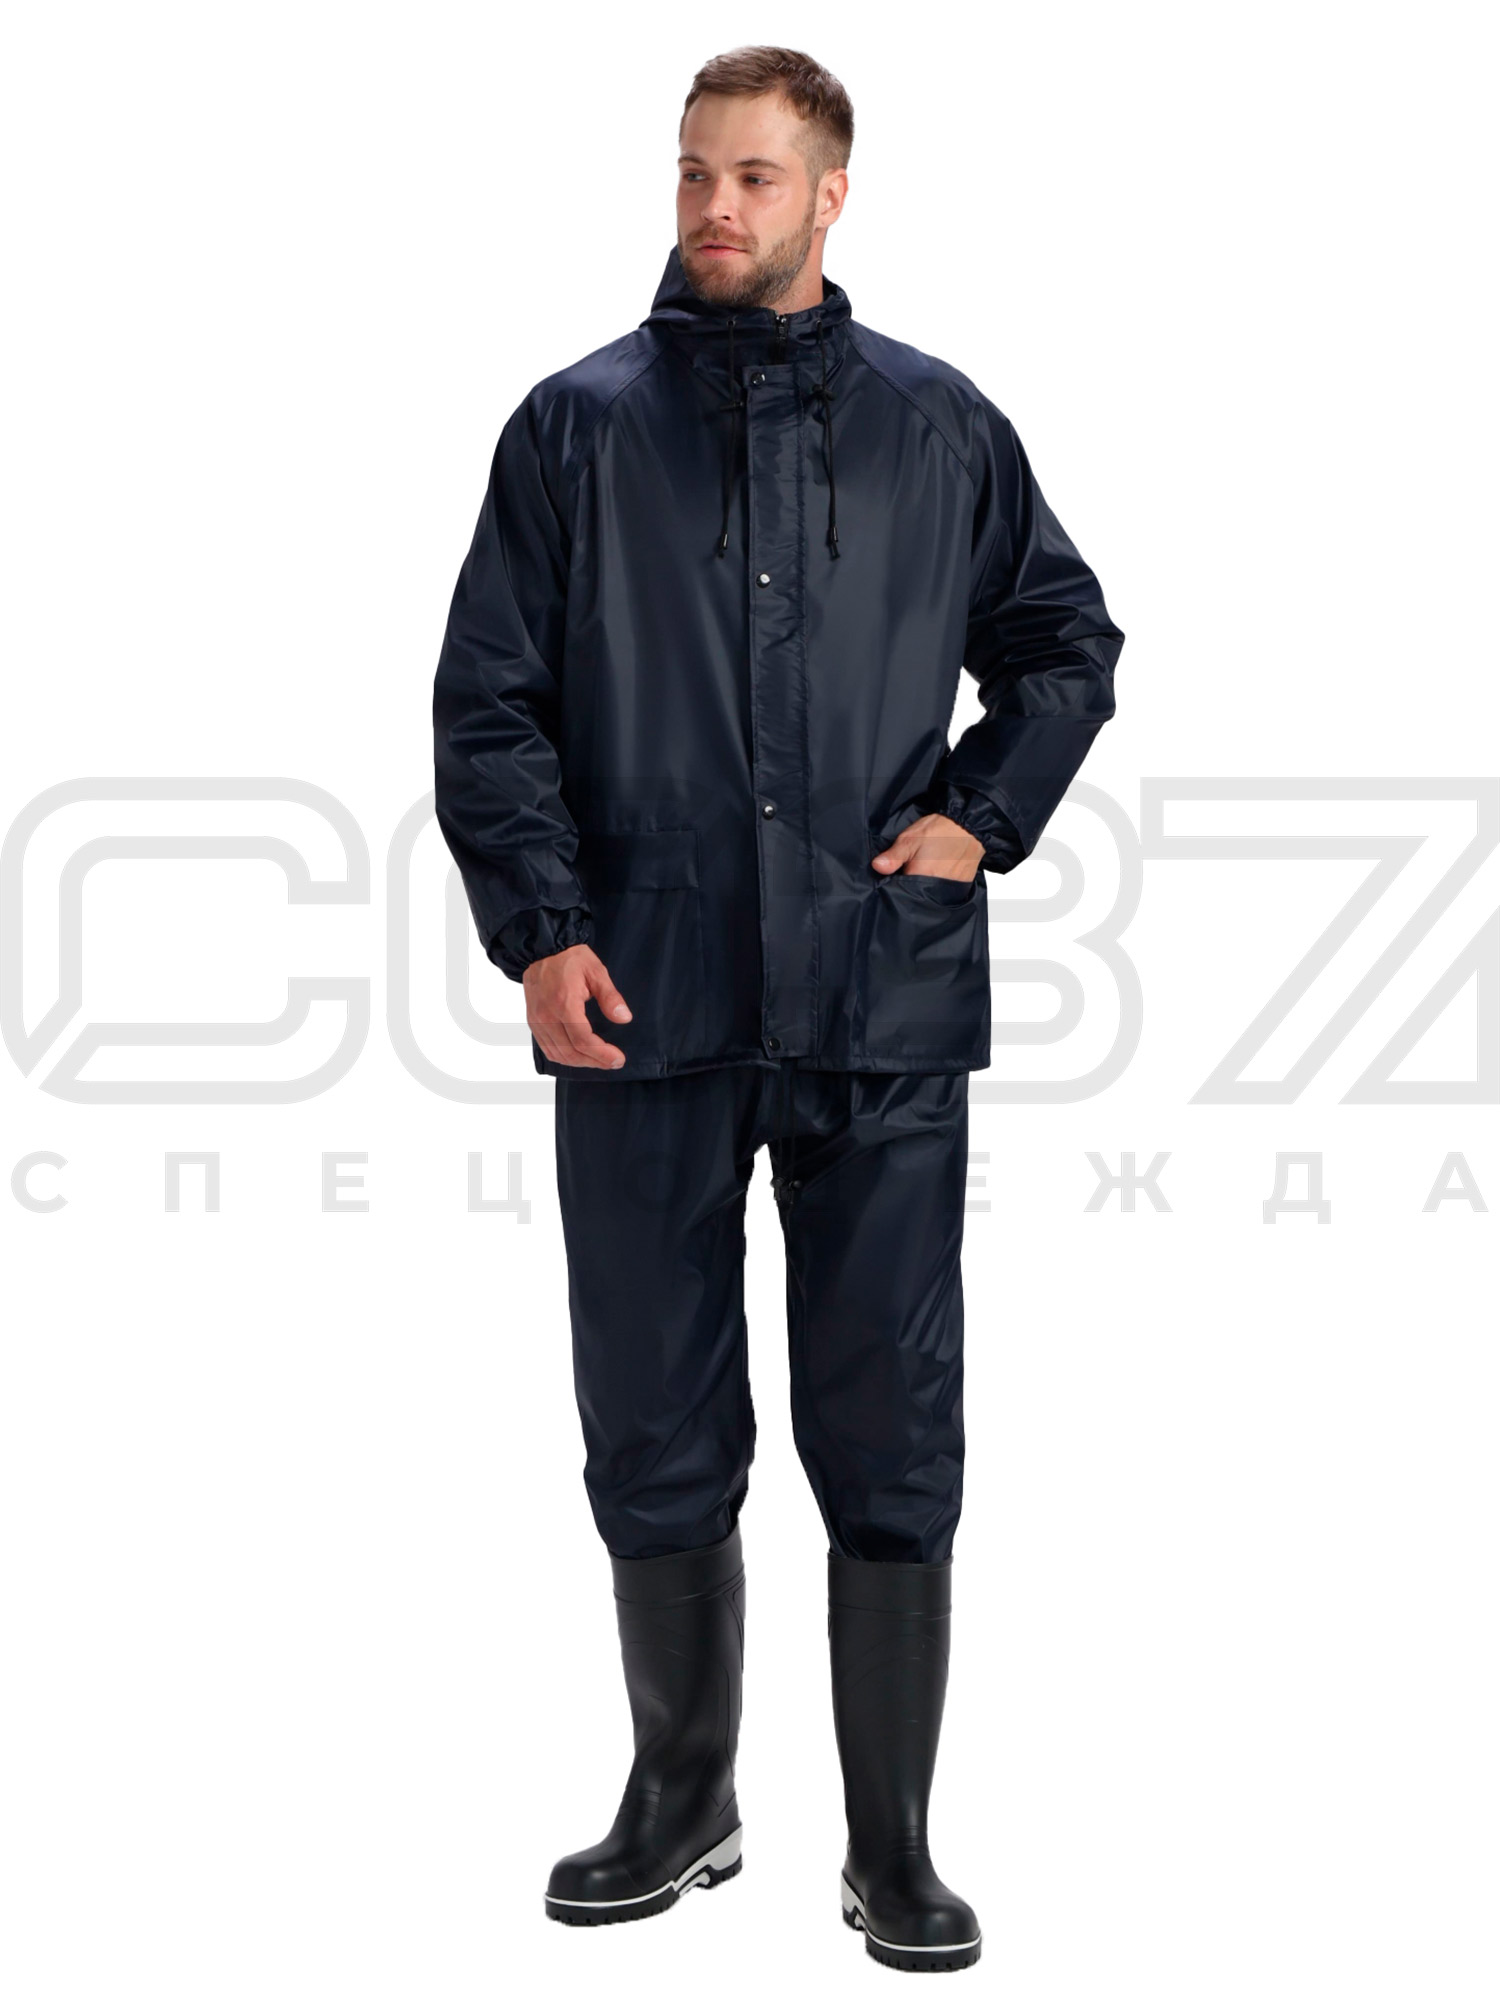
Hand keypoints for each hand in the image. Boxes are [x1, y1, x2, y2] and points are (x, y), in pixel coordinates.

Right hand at [522, 943, 631, 1068]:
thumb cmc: (569, 959)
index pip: (582, 1040)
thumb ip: (610, 996)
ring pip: (558, 1054)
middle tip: (613, 1062)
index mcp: (564, 1003)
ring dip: (580, 1062)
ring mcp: (537, 1021)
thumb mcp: (596, 971)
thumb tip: (624, 1018)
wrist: (542, 950)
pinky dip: (563, 1057)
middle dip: (594, 1061)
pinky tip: (578, 1056)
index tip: (618, 1058)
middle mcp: (547, 1016)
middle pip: (570, 1052)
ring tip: (599, 1061)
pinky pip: (547, 1048)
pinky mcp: (533, 1022)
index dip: (602, 1054)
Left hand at [871, 813, 982, 883]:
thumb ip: (893, 856)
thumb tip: (877, 867)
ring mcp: (950, 889)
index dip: (896, 884)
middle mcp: (935, 888)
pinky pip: (947, 893)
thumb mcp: (910, 839)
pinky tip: (941, 872)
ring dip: (927, 887)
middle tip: (914, 868)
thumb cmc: (940, 831)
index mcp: (919, 878)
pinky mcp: (961, 887)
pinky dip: (941, 886)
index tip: (897, 875)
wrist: (970, 826)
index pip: (901, 891)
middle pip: (917, 894)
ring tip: (929, 869)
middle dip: (911, 886)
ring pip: (932, 894)